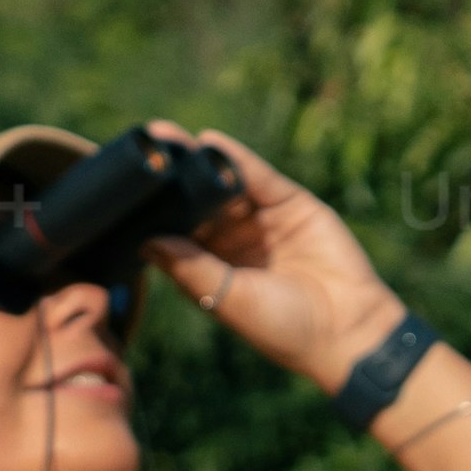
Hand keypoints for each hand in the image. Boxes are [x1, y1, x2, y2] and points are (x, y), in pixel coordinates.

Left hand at [135, 122, 414, 393]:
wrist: (347, 330)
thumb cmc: (284, 329)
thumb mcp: (228, 300)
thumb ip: (191, 268)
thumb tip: (146, 240)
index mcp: (211, 267)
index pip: (176, 230)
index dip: (152, 209)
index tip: (123, 190)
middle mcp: (233, 240)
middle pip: (195, 200)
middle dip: (170, 178)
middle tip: (142, 151)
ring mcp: (262, 220)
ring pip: (225, 185)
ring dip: (199, 163)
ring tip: (168, 139)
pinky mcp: (291, 205)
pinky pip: (260, 178)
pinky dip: (237, 160)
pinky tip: (213, 145)